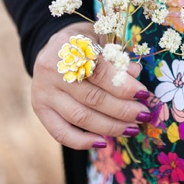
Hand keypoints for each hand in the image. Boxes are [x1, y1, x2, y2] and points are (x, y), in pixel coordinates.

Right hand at [31, 22, 151, 149]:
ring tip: (132, 129)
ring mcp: (42, 91)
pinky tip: (103, 143)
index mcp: (69, 47)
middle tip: (144, 115)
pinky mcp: (39, 109)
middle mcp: (52, 70)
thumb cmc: (85, 43)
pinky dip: (82, 141)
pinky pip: (60, 132)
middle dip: (122, 110)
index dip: (124, 86)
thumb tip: (135, 74)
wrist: (54, 47)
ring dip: (109, 126)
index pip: (100, 72)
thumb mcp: (102, 41)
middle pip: (92, 98)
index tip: (144, 94)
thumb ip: (118, 58)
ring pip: (80, 116)